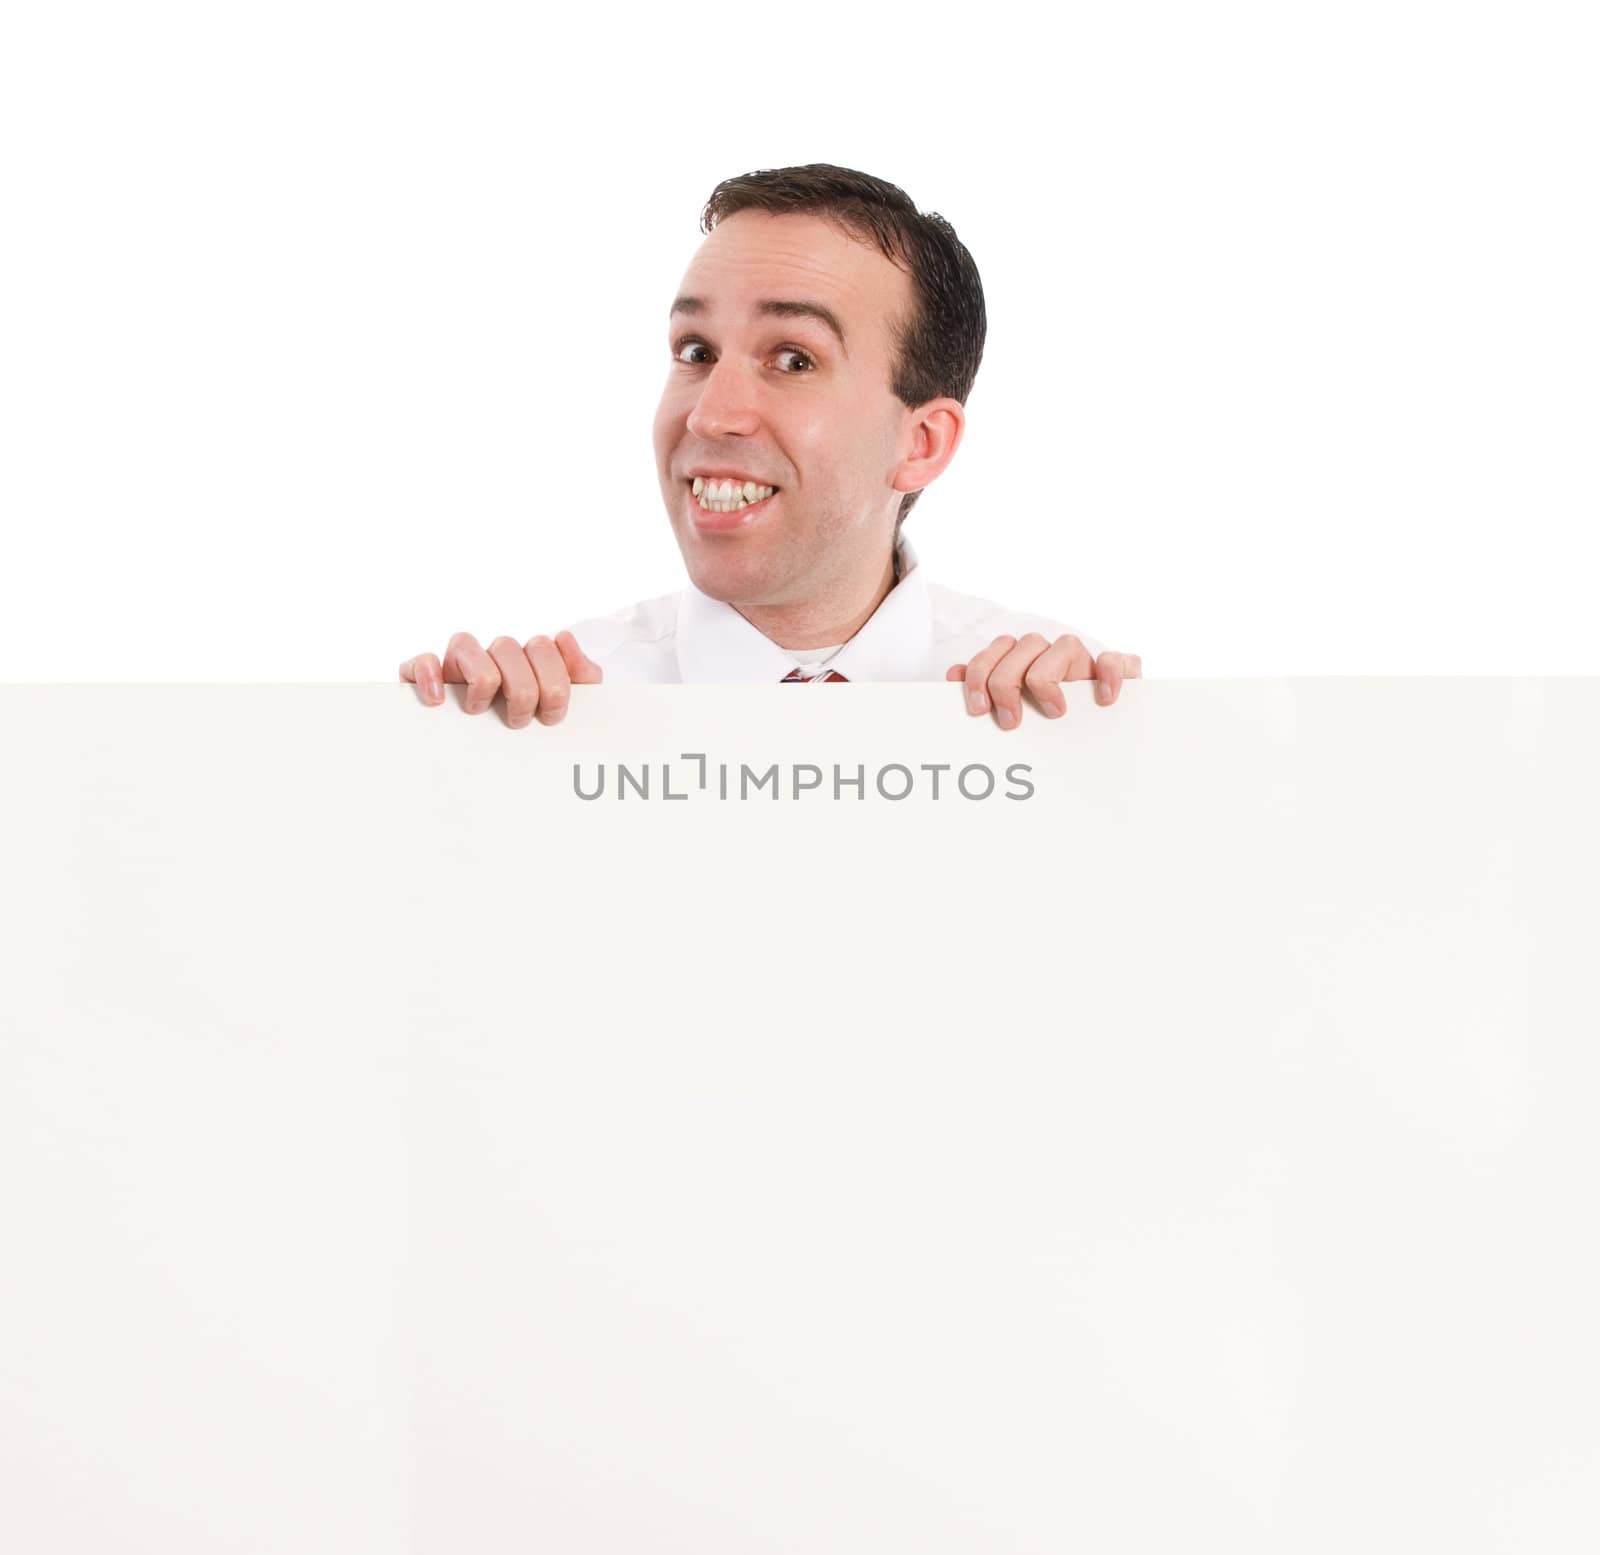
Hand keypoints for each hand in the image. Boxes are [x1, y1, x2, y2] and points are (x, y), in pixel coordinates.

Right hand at [399, 630, 602, 726]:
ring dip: (481, 681)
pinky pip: (421, 660)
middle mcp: (492, 656)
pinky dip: (428, 675)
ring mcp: (458, 665)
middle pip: (507, 647)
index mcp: (527, 659)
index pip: (542, 646)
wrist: (506, 771)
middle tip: (519, 721)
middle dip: (521, 690)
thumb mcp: (573, 706)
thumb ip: (584, 674)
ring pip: (464, 643)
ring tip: (481, 711)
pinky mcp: (425, 678)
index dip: (552, 682)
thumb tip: (564, 637)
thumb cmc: (538, 729)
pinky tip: (438, 700)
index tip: (551, 717)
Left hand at [945, 635, 1142, 728]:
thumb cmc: (1045, 730)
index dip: (979, 675)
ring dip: (1049, 678)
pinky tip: (1102, 700)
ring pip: (1066, 644)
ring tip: (1053, 713)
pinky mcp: (1122, 670)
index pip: (994, 650)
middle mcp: (1052, 654)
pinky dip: (1109, 676)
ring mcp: (1087, 660)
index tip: (980, 709)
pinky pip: (1115, 660)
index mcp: (1023, 660)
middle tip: (1010, 721)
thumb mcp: (1011, 713)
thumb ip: (983, 690)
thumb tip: (953, 675)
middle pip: (1024, 644)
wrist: (1100, 746)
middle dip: (1007, 682)